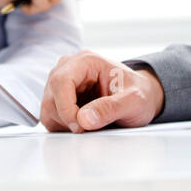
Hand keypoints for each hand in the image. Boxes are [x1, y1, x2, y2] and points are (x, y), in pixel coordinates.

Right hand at [40, 50, 163, 132]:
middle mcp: (69, 69)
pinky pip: (51, 117)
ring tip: (91, 125)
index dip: (65, 108)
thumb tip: (84, 119)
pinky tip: (84, 124)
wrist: (142, 96)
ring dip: (65, 124)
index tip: (79, 127)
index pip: (61, 82)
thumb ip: (110, 109)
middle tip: (89, 129)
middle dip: (66, 118)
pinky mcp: (60, 99)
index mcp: (86, 61)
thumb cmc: (140, 94)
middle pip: (50, 97)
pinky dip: (65, 126)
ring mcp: (62, 84)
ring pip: (48, 109)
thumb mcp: (134, 101)